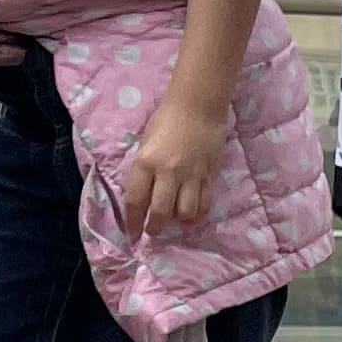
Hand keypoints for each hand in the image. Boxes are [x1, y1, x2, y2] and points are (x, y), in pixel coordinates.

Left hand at [121, 92, 223, 236]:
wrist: (198, 107)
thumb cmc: (165, 120)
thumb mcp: (145, 144)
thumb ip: (144, 170)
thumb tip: (145, 194)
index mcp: (146, 162)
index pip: (135, 200)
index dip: (132, 221)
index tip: (132, 234)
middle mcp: (167, 172)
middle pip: (161, 212)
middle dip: (155, 228)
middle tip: (153, 232)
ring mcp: (191, 176)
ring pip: (186, 212)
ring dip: (179, 222)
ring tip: (176, 222)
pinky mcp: (209, 176)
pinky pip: (204, 203)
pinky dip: (198, 214)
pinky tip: (193, 216)